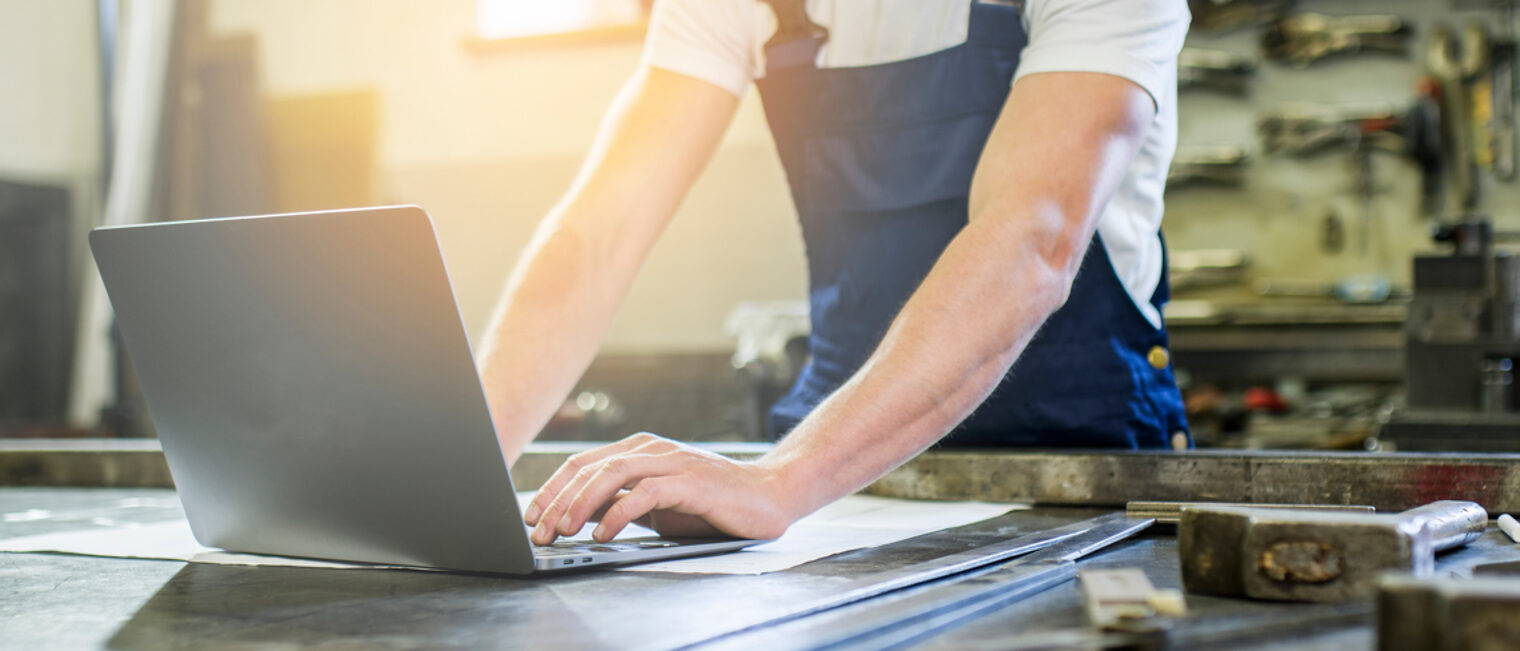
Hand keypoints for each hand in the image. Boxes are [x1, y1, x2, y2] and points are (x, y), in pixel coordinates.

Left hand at [523, 433, 794, 544]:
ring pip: (613, 473)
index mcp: (639, 450)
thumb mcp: (656, 504)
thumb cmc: (710, 503)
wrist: (768, 496)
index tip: (532, 516)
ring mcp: (672, 461)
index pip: (583, 464)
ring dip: (581, 503)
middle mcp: (651, 449)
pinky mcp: (691, 481)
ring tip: (564, 531)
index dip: (552, 489)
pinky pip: (646, 493)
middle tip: (540, 531)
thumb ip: (621, 503)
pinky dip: (619, 513)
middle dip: (559, 500)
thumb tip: (577, 516)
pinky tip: (603, 533)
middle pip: (591, 467)